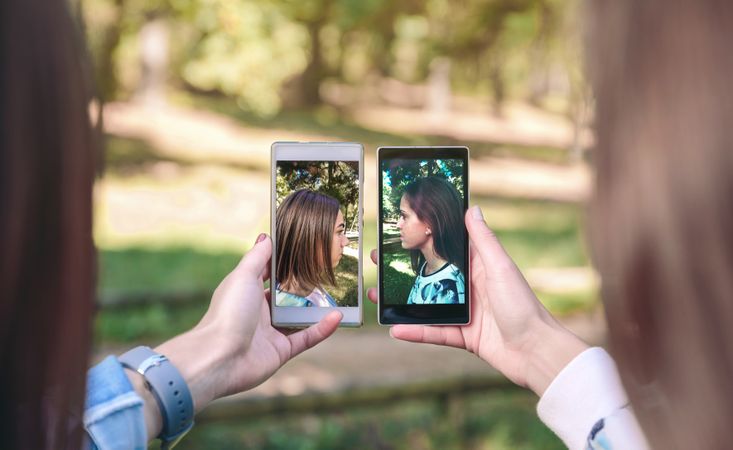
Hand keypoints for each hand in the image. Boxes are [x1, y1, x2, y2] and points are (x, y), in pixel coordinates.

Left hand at [137, 234, 340, 437]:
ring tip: (338, 295)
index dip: (283, 263)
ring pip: (298, 318)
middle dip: (304, 286)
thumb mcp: (243, 276)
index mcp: (246, 292)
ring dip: (317, 308)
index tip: (304, 250)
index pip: (267, 274)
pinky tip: (338, 317)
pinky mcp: (281, 351)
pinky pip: (306, 338)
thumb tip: (266, 236)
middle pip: (285, 297)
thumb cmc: (228, 312)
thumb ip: (257, 257)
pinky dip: (322, 329)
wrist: (220, 358)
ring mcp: (270, 332)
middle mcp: (258, 312)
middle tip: (328, 271)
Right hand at [367, 206, 587, 396]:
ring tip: (376, 296)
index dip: (424, 240)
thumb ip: (483, 240)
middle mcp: (469, 288)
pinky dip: (415, 332)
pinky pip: (434, 332)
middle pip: (429, 276)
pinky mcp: (463, 336)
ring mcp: (465, 313)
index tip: (400, 231)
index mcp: (479, 268)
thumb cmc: (523, 305)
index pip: (446, 249)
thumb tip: (472, 208)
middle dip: (403, 270)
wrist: (536, 351)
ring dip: (401, 302)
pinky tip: (395, 330)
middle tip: (379, 261)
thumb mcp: (500, 267)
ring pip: (426, 305)